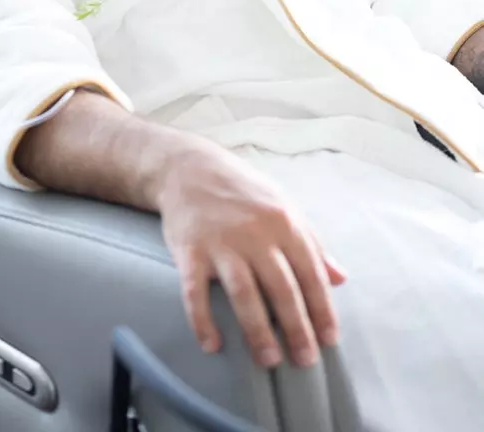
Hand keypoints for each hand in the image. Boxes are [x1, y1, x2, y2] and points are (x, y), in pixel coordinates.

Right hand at [156, 141, 345, 369]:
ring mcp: (220, 242)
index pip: (310, 273)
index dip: (322, 310)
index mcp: (283, 222)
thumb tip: (341, 279)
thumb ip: (313, 243)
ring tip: (269, 360)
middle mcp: (254, 233)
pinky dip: (202, 320)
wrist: (188, 168)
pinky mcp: (190, 250)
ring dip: (258, 331)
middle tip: (305, 361)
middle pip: (281, 289)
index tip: (329, 340)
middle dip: (296, 329)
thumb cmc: (242, 191)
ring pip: (244, 294)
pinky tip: (212, 345)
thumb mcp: (283, 207)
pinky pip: (195, 291)